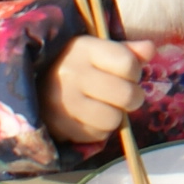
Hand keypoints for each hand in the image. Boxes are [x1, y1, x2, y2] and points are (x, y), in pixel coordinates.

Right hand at [42, 34, 156, 143]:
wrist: (33, 84)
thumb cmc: (77, 64)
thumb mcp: (99, 49)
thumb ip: (128, 50)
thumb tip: (150, 50)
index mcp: (83, 48)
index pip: (128, 63)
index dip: (135, 72)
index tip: (128, 74)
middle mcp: (71, 74)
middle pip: (126, 95)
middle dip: (132, 97)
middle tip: (124, 95)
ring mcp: (62, 102)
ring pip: (113, 119)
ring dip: (115, 115)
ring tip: (106, 106)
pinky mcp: (58, 126)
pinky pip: (97, 135)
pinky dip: (99, 129)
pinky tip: (89, 117)